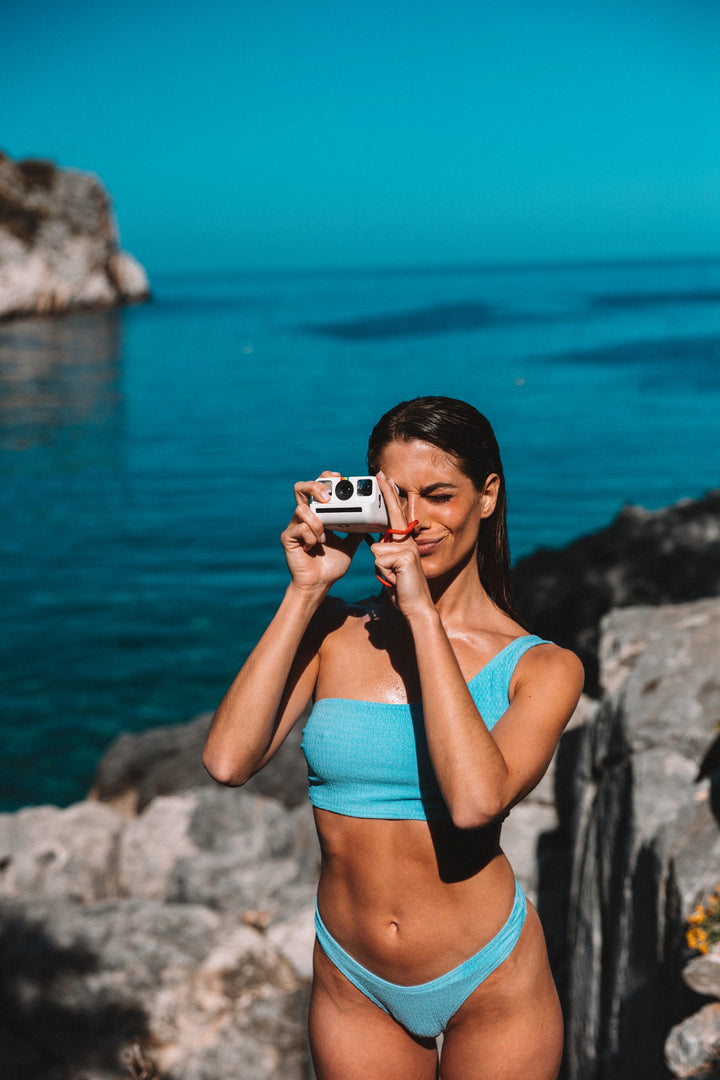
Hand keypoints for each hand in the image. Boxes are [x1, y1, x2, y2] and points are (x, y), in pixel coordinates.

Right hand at [281, 473, 362, 590]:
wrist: (319, 584)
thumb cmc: (331, 565)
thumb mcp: (350, 544)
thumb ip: (357, 530)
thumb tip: (372, 520)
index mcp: (319, 514)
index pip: (318, 487)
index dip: (325, 478)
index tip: (338, 477)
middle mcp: (305, 516)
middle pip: (301, 488)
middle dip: (315, 487)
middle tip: (328, 499)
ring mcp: (295, 526)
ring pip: (301, 509)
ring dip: (316, 522)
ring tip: (324, 538)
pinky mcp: (289, 538)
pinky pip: (299, 528)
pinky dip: (310, 537)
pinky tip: (314, 547)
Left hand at [370, 472, 433, 615]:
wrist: (415, 604)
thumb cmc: (401, 586)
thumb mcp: (391, 566)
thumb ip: (386, 553)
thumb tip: (376, 544)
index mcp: (404, 542)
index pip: (395, 514)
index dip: (389, 495)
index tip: (384, 478)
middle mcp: (408, 541)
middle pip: (393, 515)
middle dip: (388, 495)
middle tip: (380, 474)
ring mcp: (408, 548)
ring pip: (377, 549)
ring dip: (380, 567)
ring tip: (392, 576)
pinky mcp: (406, 558)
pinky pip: (380, 559)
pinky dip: (383, 573)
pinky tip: (395, 579)